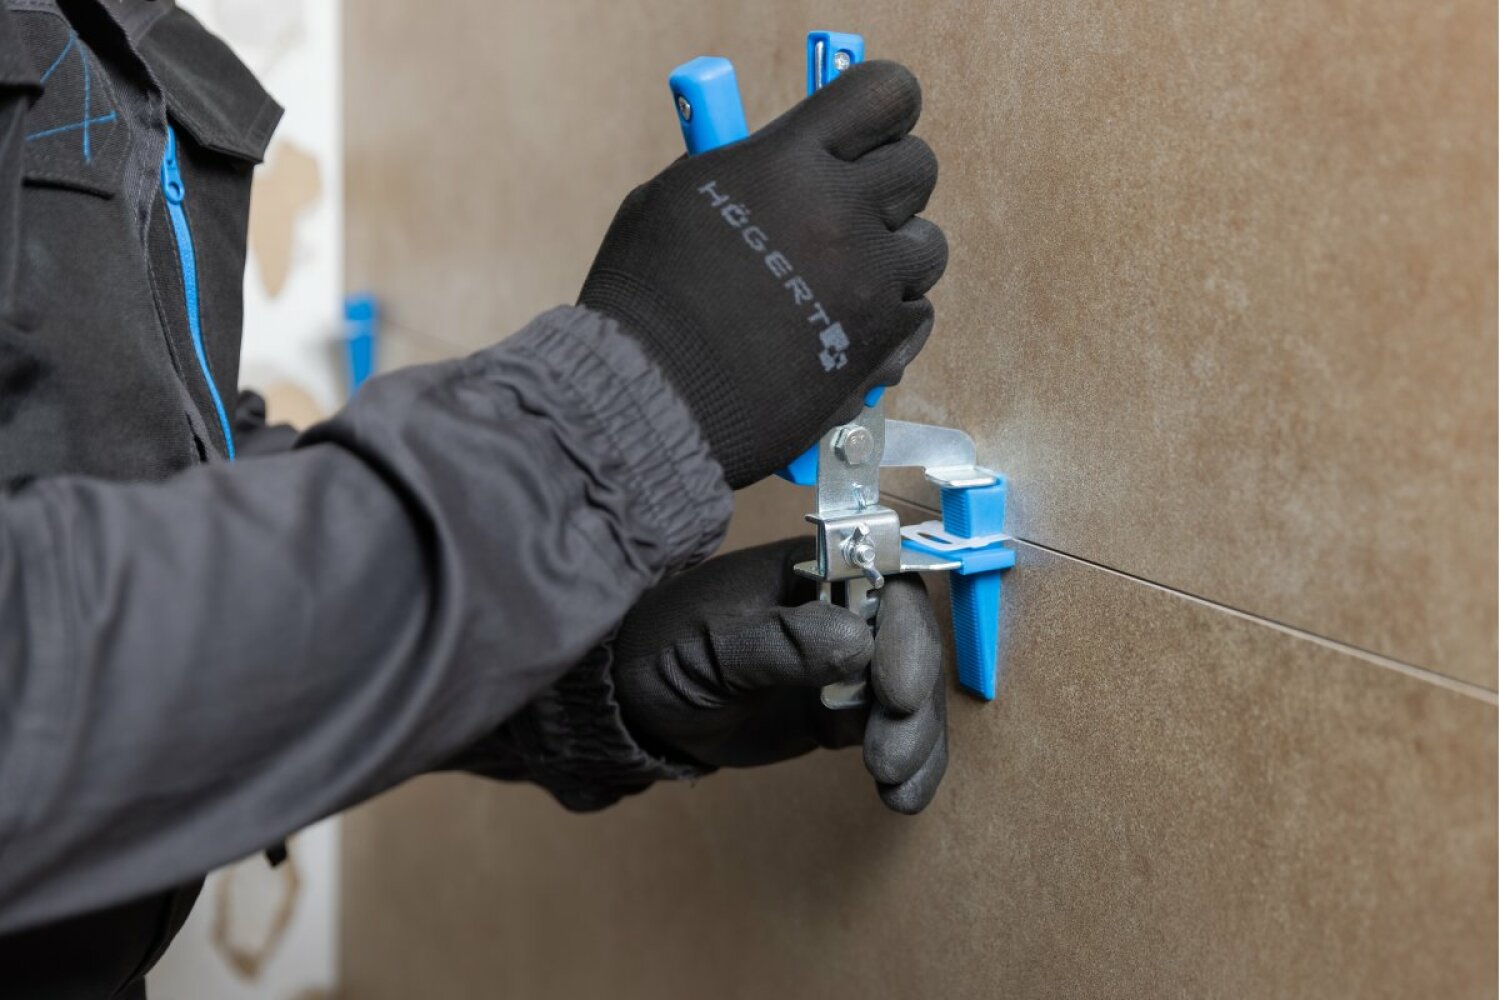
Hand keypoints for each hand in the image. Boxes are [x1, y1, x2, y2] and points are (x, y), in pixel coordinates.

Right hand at [580, 61, 947, 487]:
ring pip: (927, 247)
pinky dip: (888, 321)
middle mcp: (840, 212)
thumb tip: (778, 163)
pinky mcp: (878, 345)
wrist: (651, 395)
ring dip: (892, 258)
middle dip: (889, 184)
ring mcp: (867, 281)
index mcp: (789, 160)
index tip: (870, 131)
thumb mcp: (676, 198)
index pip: (884, 95)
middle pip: (918, 168)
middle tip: (852, 206)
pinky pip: (917, 315)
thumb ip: (742, 170)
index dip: (883, 110)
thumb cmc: (646, 301)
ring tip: (843, 278)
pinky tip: (844, 326)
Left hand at [611, 538, 947, 812]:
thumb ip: (778, 641)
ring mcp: (846, 663)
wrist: (637, 706)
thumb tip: (857, 641)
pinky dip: (909, 764)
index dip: (905, 631)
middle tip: (886, 754)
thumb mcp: (711, 644)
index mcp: (811, 569)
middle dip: (912, 700)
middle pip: (911, 641)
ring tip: (893, 785)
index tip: (894, 688)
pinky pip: (892, 731)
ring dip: (918, 739)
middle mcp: (841, 609)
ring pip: (911, 693)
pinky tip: (900, 798)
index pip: (886, 581)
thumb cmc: (663, 651)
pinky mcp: (842, 712)